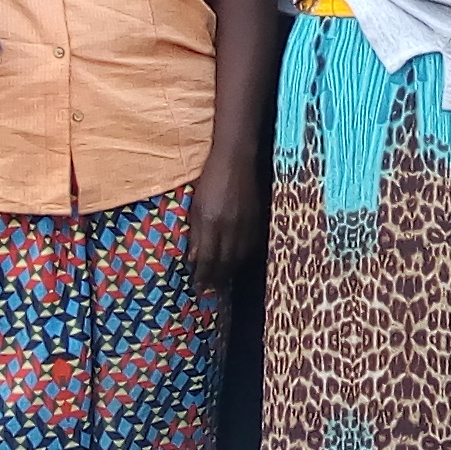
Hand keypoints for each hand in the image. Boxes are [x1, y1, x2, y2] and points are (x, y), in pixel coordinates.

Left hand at [188, 149, 261, 281]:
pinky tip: (237, 262)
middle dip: (216, 279)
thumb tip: (193, 259)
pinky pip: (251, 247)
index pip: (206, 258)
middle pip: (224, 262)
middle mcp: (230, 227)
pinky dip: (243, 259)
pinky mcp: (258, 221)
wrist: (237, 159)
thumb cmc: (210, 179)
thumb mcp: (196, 205)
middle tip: (209, 290)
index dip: (202, 276)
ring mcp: (247, 225)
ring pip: (239, 258)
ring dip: (229, 272)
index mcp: (211, 222)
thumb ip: (195, 232)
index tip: (197, 287)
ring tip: (221, 281)